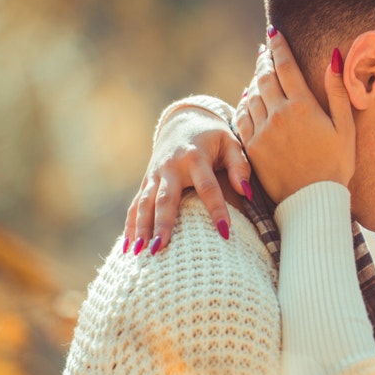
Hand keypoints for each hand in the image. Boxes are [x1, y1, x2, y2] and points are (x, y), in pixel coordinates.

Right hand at [124, 103, 250, 254]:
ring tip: (140, 253)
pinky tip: (127, 248)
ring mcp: (155, 175)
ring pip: (145, 204)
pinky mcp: (146, 182)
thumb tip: (247, 192)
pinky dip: (130, 226)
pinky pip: (135, 205)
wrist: (183, 121)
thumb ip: (240, 165)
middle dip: (162, 223)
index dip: (217, 209)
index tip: (225, 232)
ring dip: (141, 228)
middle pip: (165, 199)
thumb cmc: (213, 137)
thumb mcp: (230, 142)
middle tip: (161, 247)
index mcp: (195, 157)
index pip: (207, 187)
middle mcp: (171, 167)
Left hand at [242, 29, 353, 202]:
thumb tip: (334, 57)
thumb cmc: (336, 165)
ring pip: (252, 94)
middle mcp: (278, 115)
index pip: (286, 65)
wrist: (313, 201)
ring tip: (260, 72)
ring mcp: (262, 131)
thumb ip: (337, 91)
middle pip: (265, 76)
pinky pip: (243, 117)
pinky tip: (250, 98)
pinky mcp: (251, 148)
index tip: (274, 32)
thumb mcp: (345, 127)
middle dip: (264, 60)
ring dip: (255, 80)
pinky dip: (245, 103)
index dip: (279, 46)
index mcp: (303, 106)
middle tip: (265, 50)